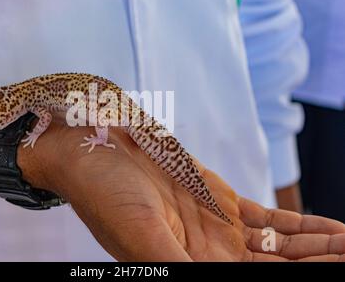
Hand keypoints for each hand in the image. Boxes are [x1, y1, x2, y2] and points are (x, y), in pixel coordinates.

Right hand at [14, 120, 344, 260]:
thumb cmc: (106, 192)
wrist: (95, 148)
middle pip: (276, 271)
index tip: (335, 271)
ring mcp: (218, 228)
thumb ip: (178, 265)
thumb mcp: (142, 235)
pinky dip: (302, 224)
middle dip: (317, 267)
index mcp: (189, 268)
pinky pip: (271, 218)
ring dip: (319, 250)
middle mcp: (209, 256)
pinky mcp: (220, 200)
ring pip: (281, 248)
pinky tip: (332, 230)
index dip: (295, 281)